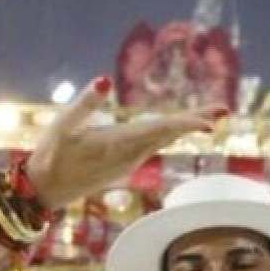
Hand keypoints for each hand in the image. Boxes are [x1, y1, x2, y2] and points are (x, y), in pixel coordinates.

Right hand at [26, 79, 222, 208]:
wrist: (44, 191)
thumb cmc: (50, 156)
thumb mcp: (62, 126)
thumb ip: (85, 103)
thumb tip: (106, 79)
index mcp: (118, 144)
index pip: (159, 131)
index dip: (186, 125)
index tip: (211, 123)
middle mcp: (131, 154)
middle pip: (170, 134)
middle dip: (197, 122)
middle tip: (225, 110)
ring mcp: (130, 161)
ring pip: (164, 140)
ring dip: (188, 126)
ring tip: (213, 116)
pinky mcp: (126, 163)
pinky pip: (155, 145)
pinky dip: (172, 133)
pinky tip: (183, 126)